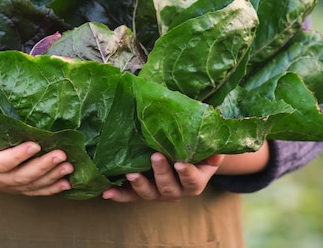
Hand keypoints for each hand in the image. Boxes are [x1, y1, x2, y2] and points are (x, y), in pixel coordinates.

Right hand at [0, 103, 72, 195]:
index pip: (0, 162)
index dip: (18, 156)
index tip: (36, 145)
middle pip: (20, 177)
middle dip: (42, 166)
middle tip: (61, 155)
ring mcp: (5, 185)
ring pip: (30, 186)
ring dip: (51, 177)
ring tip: (69, 166)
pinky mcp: (15, 187)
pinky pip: (34, 191)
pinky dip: (51, 188)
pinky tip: (67, 183)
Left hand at [101, 152, 224, 202]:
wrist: (185, 158)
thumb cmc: (197, 149)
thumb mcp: (208, 146)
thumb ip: (211, 140)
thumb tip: (215, 126)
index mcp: (195, 181)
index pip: (192, 180)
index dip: (187, 173)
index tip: (180, 163)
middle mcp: (178, 191)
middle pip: (169, 188)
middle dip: (162, 173)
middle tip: (155, 156)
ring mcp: (158, 193)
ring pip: (149, 194)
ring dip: (139, 184)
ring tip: (131, 173)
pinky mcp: (142, 192)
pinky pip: (130, 196)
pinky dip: (119, 194)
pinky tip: (107, 192)